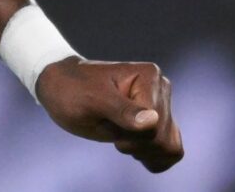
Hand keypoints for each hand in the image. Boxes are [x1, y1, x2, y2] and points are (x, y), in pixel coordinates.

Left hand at [36, 57, 182, 171]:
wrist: (61, 89)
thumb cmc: (71, 90)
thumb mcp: (90, 100)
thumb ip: (121, 110)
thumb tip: (152, 121)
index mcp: (149, 76)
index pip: (154, 125)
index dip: (129, 134)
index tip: (104, 119)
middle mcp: (161, 89)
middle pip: (162, 139)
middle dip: (133, 142)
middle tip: (109, 125)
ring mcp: (162, 107)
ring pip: (169, 148)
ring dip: (142, 150)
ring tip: (120, 134)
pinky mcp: (159, 123)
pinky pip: (172, 151)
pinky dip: (152, 157)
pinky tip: (133, 148)